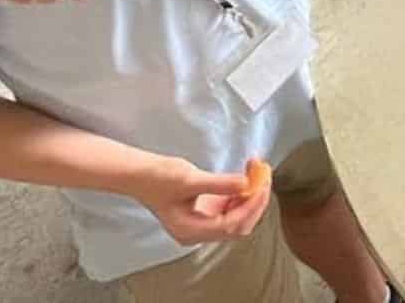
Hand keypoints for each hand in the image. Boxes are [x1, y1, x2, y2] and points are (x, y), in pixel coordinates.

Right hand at [133, 157, 272, 246]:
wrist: (140, 174)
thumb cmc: (158, 178)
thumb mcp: (190, 179)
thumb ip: (220, 184)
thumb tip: (247, 184)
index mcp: (191, 231)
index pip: (231, 225)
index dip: (251, 206)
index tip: (263, 185)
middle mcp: (198, 232)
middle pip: (238, 225)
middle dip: (254, 201)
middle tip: (264, 176)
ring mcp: (202, 223)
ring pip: (237, 216)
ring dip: (250, 196)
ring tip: (257, 171)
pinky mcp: (205, 212)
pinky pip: (230, 207)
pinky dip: (241, 193)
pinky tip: (246, 177)